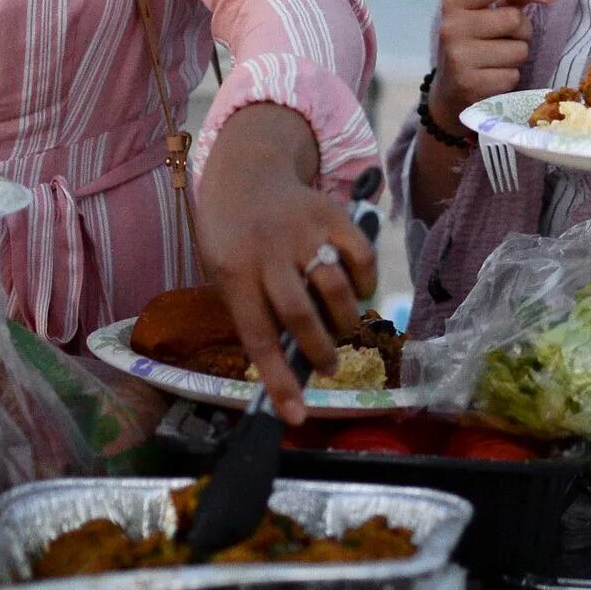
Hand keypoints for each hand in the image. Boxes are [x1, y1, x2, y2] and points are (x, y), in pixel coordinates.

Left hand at [194, 104, 377, 423]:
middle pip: (300, 316)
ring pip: (334, 289)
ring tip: (341, 329)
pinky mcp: (332, 214)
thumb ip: (254, 311)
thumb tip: (291, 365)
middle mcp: (268, 253)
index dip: (279, 382)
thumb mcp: (225, 274)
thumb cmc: (232, 237)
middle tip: (329, 365)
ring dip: (344, 322)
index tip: (297, 417)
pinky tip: (356, 291)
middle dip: (320, 352)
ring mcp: (303, 232)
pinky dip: (365, 284)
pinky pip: (361, 258)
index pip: (259, 338)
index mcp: (234, 274)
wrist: (246, 172)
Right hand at [432, 0, 553, 122]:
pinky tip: (493, 78)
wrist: (448, 92)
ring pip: (519, 50)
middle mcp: (452, 28)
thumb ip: (506, 2)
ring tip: (498, 61)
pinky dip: (510, 78)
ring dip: (517, 57)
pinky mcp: (470, 84)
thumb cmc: (471, 47)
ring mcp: (459, 57)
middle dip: (522, 31)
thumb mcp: (479, 19)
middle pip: (513, 19)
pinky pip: (513, 76)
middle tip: (509, 40)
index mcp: (454, 5)